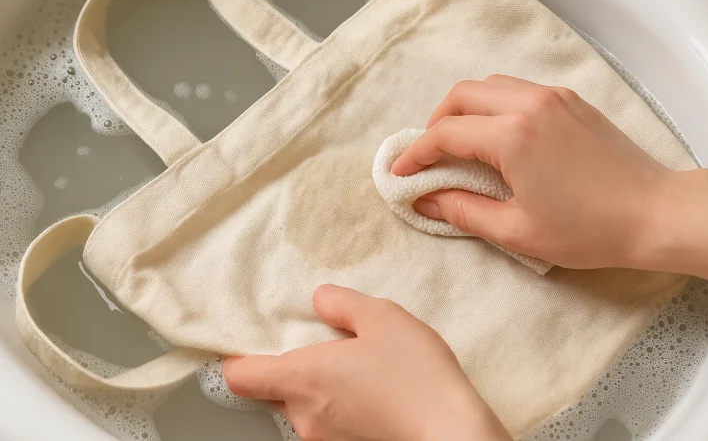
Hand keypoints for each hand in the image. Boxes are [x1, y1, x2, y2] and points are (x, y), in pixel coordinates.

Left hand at [223, 285, 510, 440]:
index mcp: (302, 378)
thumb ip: (343, 304)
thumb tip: (321, 299)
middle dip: (292, 371)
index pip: (238, 377)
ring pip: (304, 410)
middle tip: (326, 349)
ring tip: (360, 372)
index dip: (237, 360)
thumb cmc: (416, 376)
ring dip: (321, 391)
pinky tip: (374, 395)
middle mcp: (304, 416)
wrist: (451, 431)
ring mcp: (324, 440)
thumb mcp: (383, 318)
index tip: (247, 346)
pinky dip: (341, 410)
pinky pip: (329, 426)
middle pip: (273, 393)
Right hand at [391, 75, 673, 269]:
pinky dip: (495, 104)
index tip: (402, 173)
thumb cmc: (589, 230)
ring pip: (491, 85)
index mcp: (512, 136)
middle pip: (462, 94)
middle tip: (429, 154)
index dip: (416, 153)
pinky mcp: (573, 101)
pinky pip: (520, 89)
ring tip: (461, 143)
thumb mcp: (517, 231)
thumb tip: (427, 201)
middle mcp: (530, 104)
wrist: (657, 213)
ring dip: (466, 108)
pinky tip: (500, 136)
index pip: (445, 133)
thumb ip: (464, 211)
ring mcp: (554, 97)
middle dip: (436, 121)